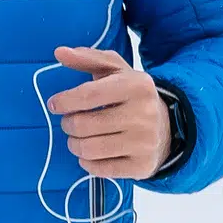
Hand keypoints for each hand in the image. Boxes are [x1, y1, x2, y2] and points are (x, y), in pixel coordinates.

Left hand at [46, 46, 169, 180]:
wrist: (167, 126)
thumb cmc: (131, 95)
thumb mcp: (114, 71)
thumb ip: (86, 58)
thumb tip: (60, 52)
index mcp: (137, 86)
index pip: (88, 95)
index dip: (64, 101)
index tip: (54, 104)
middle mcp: (144, 114)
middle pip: (83, 125)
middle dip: (68, 125)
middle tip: (70, 123)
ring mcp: (144, 142)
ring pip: (88, 149)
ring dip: (74, 145)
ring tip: (78, 138)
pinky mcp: (142, 166)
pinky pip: (99, 169)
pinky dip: (87, 162)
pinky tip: (91, 154)